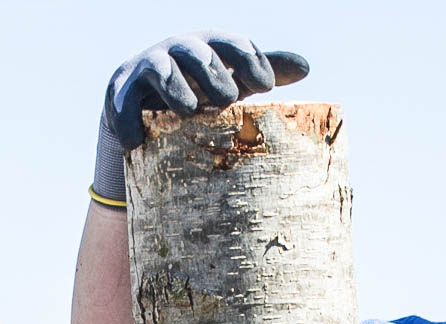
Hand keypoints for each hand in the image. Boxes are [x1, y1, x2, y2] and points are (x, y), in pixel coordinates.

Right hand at [105, 30, 308, 149]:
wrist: (147, 103)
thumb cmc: (203, 90)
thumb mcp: (234, 80)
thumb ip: (267, 70)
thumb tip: (306, 67)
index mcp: (210, 47)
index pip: (233, 44)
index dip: (250, 61)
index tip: (266, 87)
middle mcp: (178, 51)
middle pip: (196, 52)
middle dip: (213, 75)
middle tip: (227, 100)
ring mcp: (149, 69)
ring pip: (161, 70)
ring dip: (177, 90)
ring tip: (189, 111)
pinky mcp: (122, 92)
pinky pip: (123, 103)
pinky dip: (130, 121)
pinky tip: (138, 141)